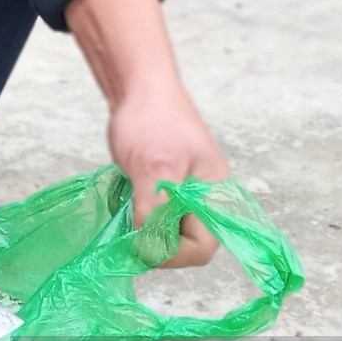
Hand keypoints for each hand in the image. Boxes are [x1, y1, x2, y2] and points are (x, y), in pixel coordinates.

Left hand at [107, 77, 230, 267]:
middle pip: (185, 245)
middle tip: (129, 223)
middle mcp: (205, 200)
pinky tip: (126, 197)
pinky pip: (155, 217)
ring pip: (167, 232)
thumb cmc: (152, 120)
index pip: (202, 248)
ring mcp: (185, 195)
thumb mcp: (154, 168)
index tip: (141, 240)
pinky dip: (138, 215)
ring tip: (127, 204)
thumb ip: (156, 211)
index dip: (171, 253)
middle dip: (155, 240)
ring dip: (143, 228)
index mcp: (215, 196)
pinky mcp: (167, 189)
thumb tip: (151, 249)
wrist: (140, 87)